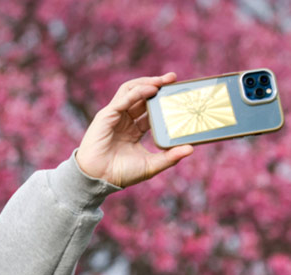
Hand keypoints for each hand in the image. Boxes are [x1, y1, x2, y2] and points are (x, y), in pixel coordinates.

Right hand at [75, 72, 192, 187]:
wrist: (99, 179)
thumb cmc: (121, 174)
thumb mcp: (151, 165)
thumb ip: (170, 157)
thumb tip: (191, 148)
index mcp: (133, 130)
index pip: (149, 110)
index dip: (162, 101)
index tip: (178, 94)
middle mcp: (124, 121)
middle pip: (142, 96)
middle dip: (157, 85)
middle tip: (174, 79)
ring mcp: (115, 116)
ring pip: (131, 91)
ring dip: (148, 82)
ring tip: (164, 80)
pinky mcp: (107, 115)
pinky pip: (124, 98)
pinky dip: (138, 91)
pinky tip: (152, 89)